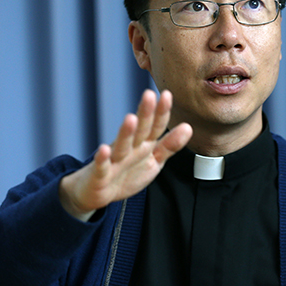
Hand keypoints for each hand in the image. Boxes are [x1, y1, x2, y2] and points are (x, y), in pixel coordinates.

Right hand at [59, 89, 191, 220]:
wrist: (96, 191)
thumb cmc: (127, 173)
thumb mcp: (153, 160)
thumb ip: (169, 145)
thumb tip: (188, 127)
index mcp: (144, 145)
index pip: (155, 127)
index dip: (161, 113)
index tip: (167, 95)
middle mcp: (129, 148)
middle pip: (139, 131)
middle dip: (144, 114)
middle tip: (149, 95)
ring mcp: (114, 160)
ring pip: (121, 145)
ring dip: (126, 133)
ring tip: (130, 119)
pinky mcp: (100, 175)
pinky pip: (102, 167)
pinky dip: (102, 159)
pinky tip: (104, 150)